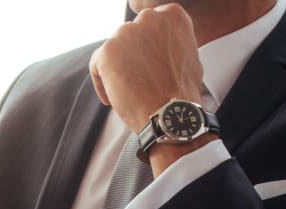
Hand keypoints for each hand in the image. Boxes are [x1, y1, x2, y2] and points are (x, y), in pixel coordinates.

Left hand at [89, 3, 204, 137]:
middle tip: (138, 78)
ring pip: (114, 50)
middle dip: (131, 57)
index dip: (147, 47)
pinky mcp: (107, 51)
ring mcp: (127, 33)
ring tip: (129, 91)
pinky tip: (114, 98)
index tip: (148, 63)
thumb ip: (171, 44)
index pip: (149, 26)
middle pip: (130, 36)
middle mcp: (149, 18)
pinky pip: (97, 65)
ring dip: (118, 69)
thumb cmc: (181, 93)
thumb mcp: (188, 56)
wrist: (170, 114)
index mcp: (172, 16)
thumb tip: (159, 48)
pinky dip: (102, 83)